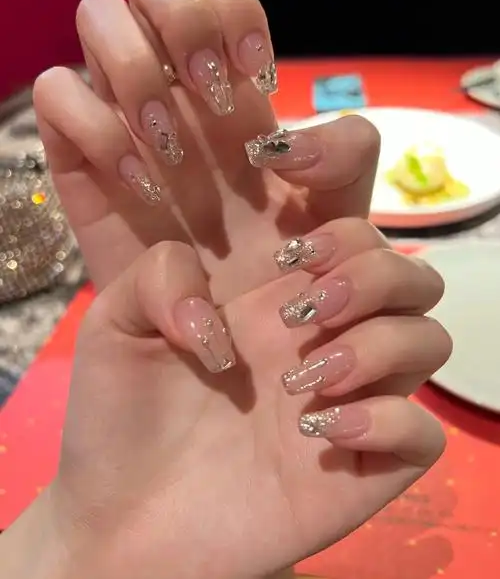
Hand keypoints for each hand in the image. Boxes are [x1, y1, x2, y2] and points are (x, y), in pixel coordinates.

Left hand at [2, 224, 449, 578]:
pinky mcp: (359, 471)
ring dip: (380, 344)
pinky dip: (389, 421)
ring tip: (305, 379)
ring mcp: (349, 406)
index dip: (345, 237)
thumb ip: (158, 277)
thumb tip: (221, 313)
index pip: (358, 243)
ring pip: (430, 343)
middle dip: (373, 278)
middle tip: (307, 314)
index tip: (296, 260)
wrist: (122, 517)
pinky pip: (423, 436)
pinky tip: (321, 430)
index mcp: (279, 305)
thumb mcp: (115, 326)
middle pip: (412, 281)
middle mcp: (325, 345)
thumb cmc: (121, 418)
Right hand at [33, 0, 378, 302]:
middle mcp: (178, 99)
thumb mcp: (337, 219)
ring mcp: (125, 126)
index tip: (252, 76)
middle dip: (182, 22)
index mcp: (237, 100)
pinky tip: (133, 182)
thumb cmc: (283, 291)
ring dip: (134, 69)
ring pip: (100, 20)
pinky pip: (56, 95)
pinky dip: (89, 125)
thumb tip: (282, 135)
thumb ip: (345, 158)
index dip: (233, 13)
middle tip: (211, 96)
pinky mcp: (80, 168)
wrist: (226, 363)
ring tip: (167, 144)